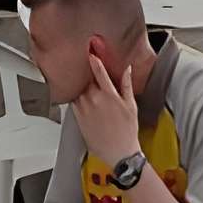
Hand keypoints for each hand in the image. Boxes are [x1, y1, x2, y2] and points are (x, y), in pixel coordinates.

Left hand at [74, 41, 141, 167]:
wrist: (119, 153)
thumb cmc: (127, 132)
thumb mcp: (131, 106)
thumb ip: (127, 85)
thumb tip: (127, 69)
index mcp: (109, 95)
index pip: (98, 70)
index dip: (93, 57)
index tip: (90, 49)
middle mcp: (94, 100)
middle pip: (84, 77)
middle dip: (84, 69)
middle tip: (81, 60)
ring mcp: (84, 108)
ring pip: (76, 88)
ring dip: (77, 81)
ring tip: (76, 74)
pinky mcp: (77, 117)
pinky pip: (72, 100)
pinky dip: (72, 93)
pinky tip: (74, 90)